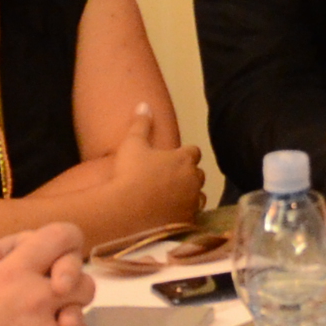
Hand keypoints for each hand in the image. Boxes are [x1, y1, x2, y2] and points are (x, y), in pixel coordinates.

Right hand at [105, 103, 205, 222]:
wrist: (127, 211)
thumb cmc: (129, 174)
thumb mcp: (132, 144)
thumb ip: (141, 124)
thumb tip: (144, 104)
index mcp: (183, 158)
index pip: (194, 152)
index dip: (184, 155)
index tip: (172, 159)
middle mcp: (193, 179)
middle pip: (198, 174)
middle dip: (188, 175)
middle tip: (170, 179)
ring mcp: (192, 202)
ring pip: (198, 196)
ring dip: (189, 196)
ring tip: (172, 199)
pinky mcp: (188, 221)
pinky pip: (192, 216)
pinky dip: (184, 214)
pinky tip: (171, 216)